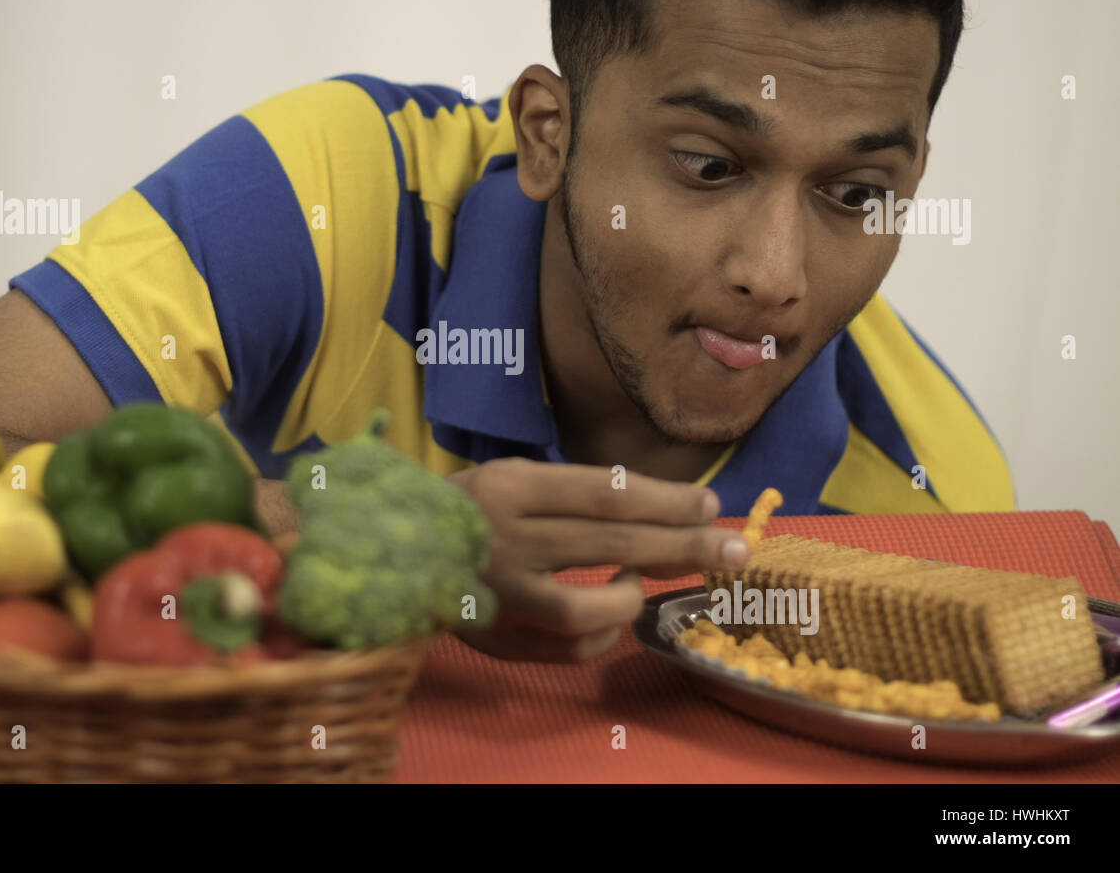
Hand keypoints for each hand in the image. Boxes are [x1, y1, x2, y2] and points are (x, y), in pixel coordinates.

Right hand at [446, 458, 748, 662]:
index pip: (603, 494)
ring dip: (630, 598)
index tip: (711, 504)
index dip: (664, 501)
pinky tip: (610, 615)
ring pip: (584, 610)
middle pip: (608, 543)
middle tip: (736, 549)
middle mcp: (502, 539)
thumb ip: (582, 497)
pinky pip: (568, 648)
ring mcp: (497, 595)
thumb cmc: (474, 508)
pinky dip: (602, 635)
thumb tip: (671, 515)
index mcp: (509, 487)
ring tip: (642, 583)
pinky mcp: (495, 638)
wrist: (392, 549)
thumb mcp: (517, 480)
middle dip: (681, 545)